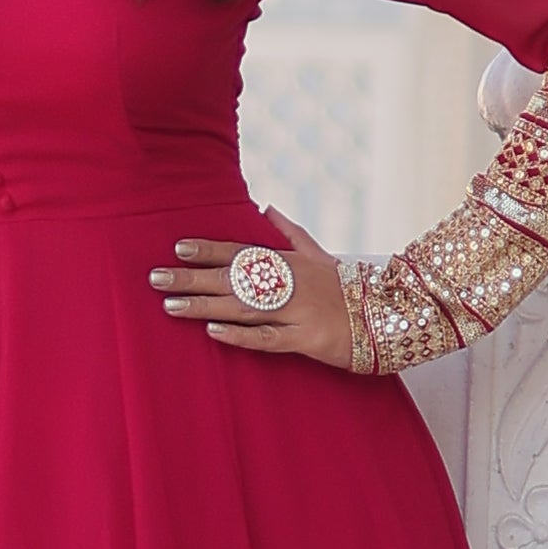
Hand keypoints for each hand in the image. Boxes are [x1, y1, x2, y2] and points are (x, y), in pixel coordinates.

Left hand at [149, 211, 356, 365]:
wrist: (391, 316)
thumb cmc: (350, 287)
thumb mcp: (322, 255)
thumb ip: (290, 233)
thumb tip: (266, 207)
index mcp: (291, 263)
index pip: (242, 253)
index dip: (210, 250)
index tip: (178, 247)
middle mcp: (290, 284)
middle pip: (233, 280)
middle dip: (192, 278)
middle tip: (156, 278)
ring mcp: (297, 312)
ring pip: (242, 308)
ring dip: (204, 306)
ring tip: (171, 305)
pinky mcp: (306, 340)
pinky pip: (268, 338)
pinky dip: (240, 336)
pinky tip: (214, 333)